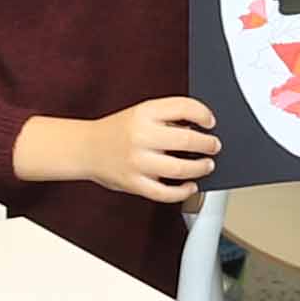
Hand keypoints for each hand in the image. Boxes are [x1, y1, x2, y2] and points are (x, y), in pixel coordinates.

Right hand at [84, 98, 220, 202]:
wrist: (85, 148)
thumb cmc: (117, 131)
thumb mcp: (140, 113)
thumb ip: (166, 117)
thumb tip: (200, 128)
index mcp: (144, 113)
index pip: (183, 107)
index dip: (203, 114)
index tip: (210, 122)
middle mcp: (140, 136)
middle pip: (186, 140)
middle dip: (207, 144)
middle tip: (214, 146)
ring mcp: (137, 161)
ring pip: (180, 169)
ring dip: (200, 168)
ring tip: (206, 165)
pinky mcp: (134, 183)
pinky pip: (165, 193)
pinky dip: (183, 192)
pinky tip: (190, 186)